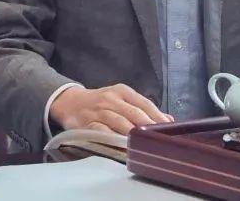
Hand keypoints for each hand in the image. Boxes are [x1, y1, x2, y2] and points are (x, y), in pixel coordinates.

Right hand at [50, 83, 172, 134]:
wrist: (71, 102)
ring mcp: (99, 111)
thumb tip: (169, 120)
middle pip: (134, 113)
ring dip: (132, 134)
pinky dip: (113, 139)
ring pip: (119, 122)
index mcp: (122, 91)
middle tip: (159, 138)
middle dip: (148, 126)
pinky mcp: (87, 124)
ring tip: (144, 144)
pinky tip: (122, 147)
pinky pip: (102, 132)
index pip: (144, 103)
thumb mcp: (121, 99)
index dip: (157, 115)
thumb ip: (143, 109)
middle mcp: (111, 99)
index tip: (167, 127)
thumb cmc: (102, 103)